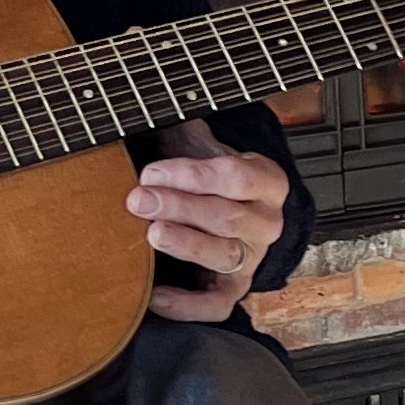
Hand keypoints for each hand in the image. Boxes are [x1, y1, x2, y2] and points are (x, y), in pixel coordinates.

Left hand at [131, 122, 288, 322]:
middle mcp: (267, 222)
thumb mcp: (202, 144)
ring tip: (150, 233)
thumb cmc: (207, 176)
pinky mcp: (234, 289)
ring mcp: (252, 258)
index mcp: (267, 180)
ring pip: (224, 255)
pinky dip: (186, 304)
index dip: (192, 175)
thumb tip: (145, 100)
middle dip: (178, 207)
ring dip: (184, 243)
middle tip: (137, 199)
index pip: (236, 176)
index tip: (151, 172)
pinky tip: (154, 295)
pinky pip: (216, 304)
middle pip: (226, 217)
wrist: (227, 213)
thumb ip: (184, 126)